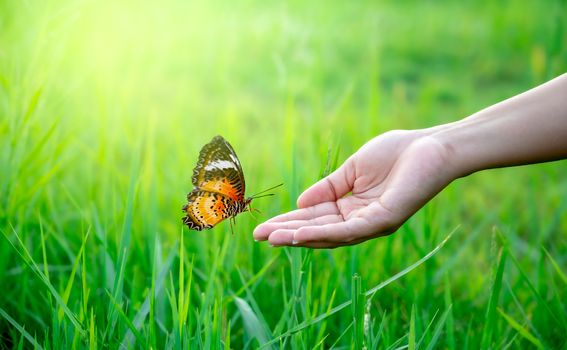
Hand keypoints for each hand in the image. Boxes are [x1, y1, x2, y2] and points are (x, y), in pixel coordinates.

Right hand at [253, 130, 457, 247]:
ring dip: (299, 237)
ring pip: (330, 235)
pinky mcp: (384, 220)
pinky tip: (300, 234)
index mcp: (354, 209)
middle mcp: (362, 222)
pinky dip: (323, 233)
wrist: (432, 146)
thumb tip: (300, 202)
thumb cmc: (397, 153)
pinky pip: (349, 231)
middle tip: (258, 237)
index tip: (264, 226)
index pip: (316, 218)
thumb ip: (329, 187)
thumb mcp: (353, 170)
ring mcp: (373, 224)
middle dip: (288, 234)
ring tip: (272, 238)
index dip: (290, 221)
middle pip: (318, 230)